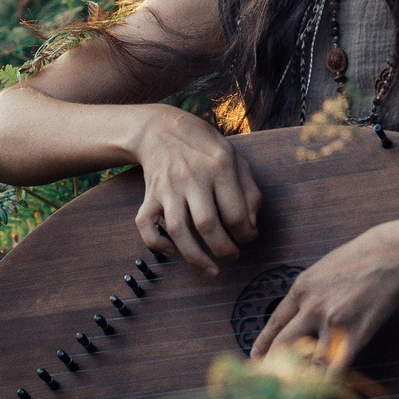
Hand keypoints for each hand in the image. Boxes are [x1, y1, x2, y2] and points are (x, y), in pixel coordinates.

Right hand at [131, 106, 261, 276]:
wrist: (161, 129)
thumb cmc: (204, 147)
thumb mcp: (235, 158)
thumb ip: (250, 191)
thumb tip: (252, 228)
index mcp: (219, 167)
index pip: (235, 212)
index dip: (246, 234)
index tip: (248, 238)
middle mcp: (192, 177)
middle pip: (207, 224)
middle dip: (223, 250)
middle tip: (232, 256)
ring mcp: (168, 188)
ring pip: (177, 230)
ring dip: (195, 257)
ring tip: (211, 269)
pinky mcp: (149, 195)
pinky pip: (146, 225)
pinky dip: (157, 244)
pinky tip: (173, 250)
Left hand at [248, 219, 398, 372]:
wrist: (393, 256)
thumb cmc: (361, 258)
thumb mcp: (323, 269)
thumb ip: (309, 293)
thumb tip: (298, 315)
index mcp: (301, 288)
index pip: (274, 323)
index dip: (263, 345)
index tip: (256, 358)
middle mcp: (311, 307)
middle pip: (282, 345)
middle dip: (273, 368)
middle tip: (268, 384)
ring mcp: (332, 323)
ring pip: (308, 362)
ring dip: (299, 383)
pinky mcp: (355, 336)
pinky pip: (335, 368)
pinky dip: (326, 385)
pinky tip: (321, 396)